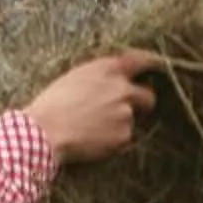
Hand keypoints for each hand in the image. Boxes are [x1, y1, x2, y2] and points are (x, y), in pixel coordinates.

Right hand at [25, 50, 160, 164]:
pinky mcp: (124, 135)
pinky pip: (122, 138)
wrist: (45, 131)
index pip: (141, 60)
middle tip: (124, 111)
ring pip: (130, 120)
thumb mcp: (75, 77)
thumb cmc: (52, 103)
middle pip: (148, 96)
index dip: (151, 64)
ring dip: (117, 124)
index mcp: (108, 69)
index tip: (157, 68)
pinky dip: (111, 141)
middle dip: (141, 104)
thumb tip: (113, 81)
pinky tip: (91, 140)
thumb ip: (101, 77)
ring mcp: (126, 113)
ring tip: (90, 128)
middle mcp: (122, 88)